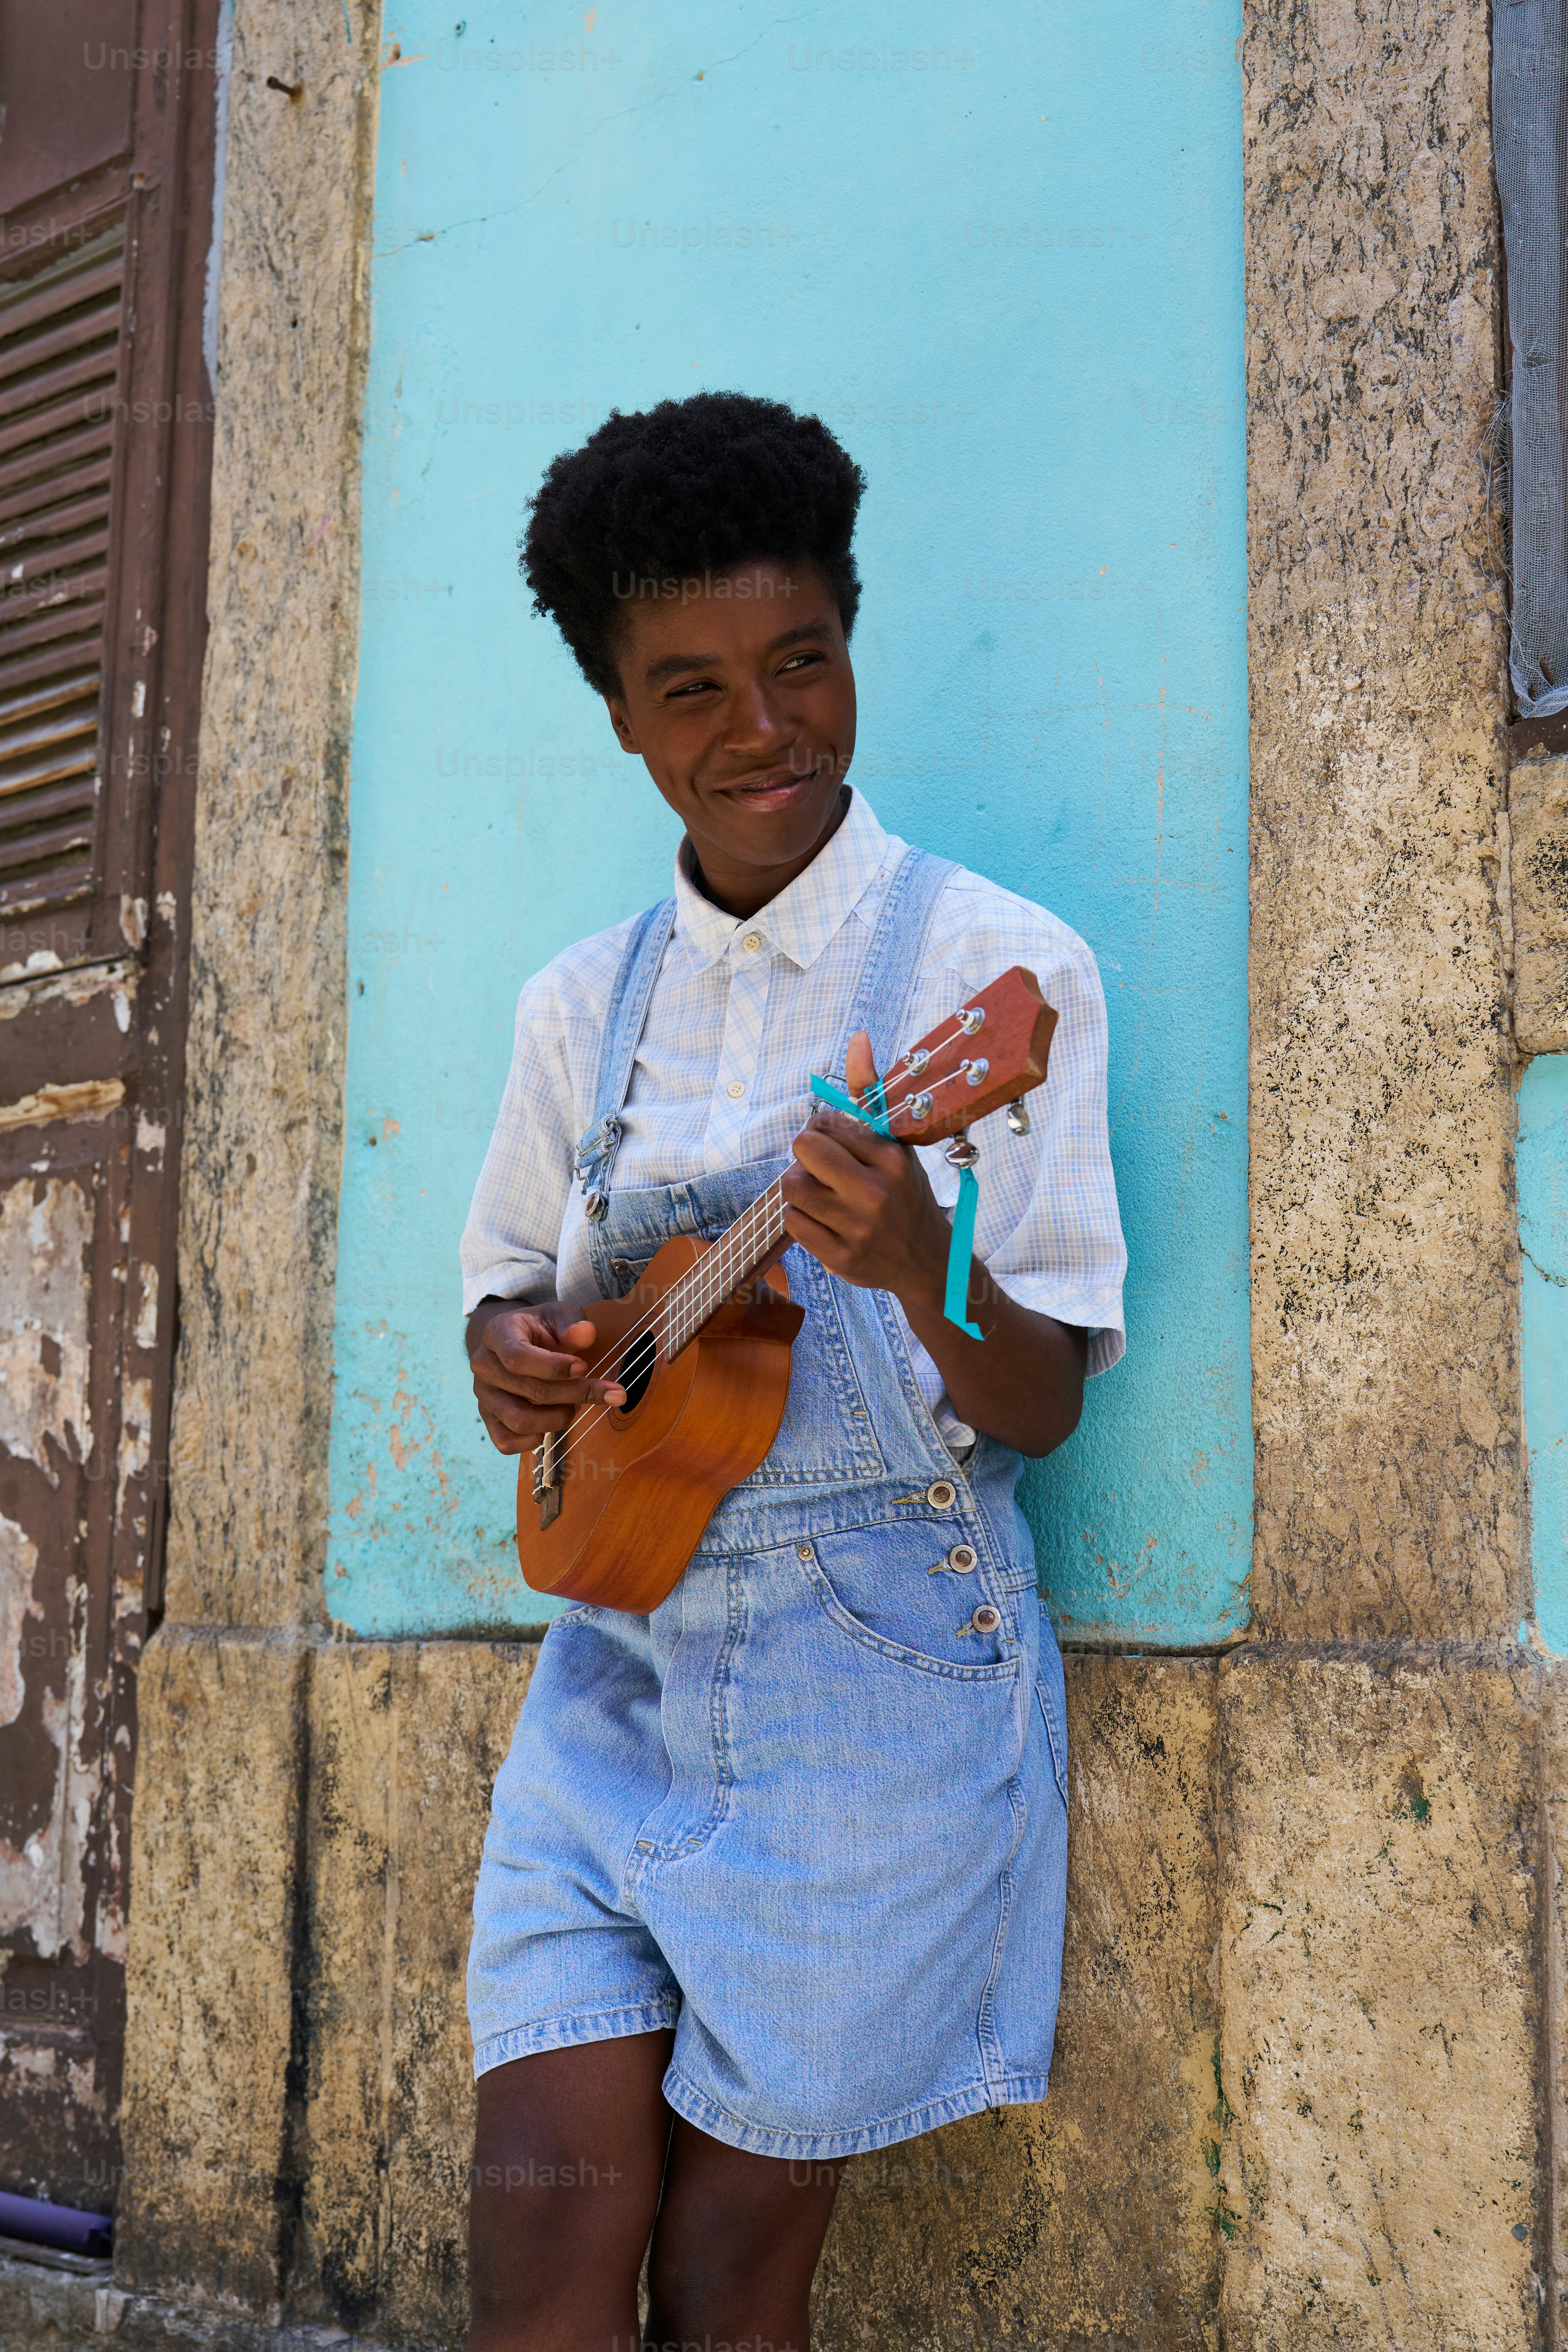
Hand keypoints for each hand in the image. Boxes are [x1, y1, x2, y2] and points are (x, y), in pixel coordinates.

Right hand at [467, 1297, 624, 1456]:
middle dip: (574, 1394)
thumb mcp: (557, 1314)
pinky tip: (552, 1422)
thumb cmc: (539, 1329)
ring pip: (520, 1420)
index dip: (554, 1367)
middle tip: (602, 1391)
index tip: (583, 1367)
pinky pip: (506, 1441)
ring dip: (558, 1418)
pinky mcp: (488, 1418)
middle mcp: (484, 1366)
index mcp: (496, 1334)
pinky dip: (534, 1440)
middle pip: (530, 1391)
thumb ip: (572, 1322)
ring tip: (574, 1405)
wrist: (514, 1342)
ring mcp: (483, 1395)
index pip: (518, 1357)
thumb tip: (586, 1334)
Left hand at [780, 1030, 950, 1308]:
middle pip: (802, 1148)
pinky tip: (824, 1220)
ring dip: (801, 1187)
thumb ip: (869, 1092)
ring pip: (792, 1186)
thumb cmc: (903, 1192)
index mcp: (891, 1158)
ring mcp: (858, 1229)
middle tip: (822, 1167)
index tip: (837, 1144)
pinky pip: (792, 1222)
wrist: (924, 1260)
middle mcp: (876, 1193)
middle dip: (806, 1154)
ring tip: (824, 1194)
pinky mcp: (841, 1259)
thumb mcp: (895, 1142)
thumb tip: (858, 1037)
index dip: (822, 1130)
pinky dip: (801, 1218)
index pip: (825, 1123)